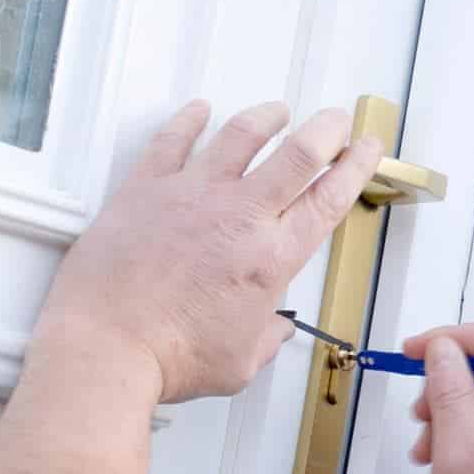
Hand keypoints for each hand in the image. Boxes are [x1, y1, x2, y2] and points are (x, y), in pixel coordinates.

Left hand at [33, 99, 383, 401]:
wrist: (106, 344)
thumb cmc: (168, 357)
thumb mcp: (239, 363)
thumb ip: (265, 338)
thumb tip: (273, 330)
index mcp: (270, 259)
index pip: (328, 199)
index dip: (356, 168)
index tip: (367, 150)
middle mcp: (238, 217)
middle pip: (298, 153)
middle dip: (327, 129)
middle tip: (337, 120)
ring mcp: (191, 195)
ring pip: (240, 135)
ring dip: (266, 117)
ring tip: (277, 110)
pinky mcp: (146, 188)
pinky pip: (172, 140)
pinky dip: (190, 119)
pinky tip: (199, 110)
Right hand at [405, 321, 473, 473]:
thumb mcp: (455, 445)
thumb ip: (448, 389)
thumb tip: (443, 350)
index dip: (448, 340)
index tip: (412, 355)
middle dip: (445, 386)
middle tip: (420, 419)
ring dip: (451, 416)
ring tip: (428, 454)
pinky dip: (468, 436)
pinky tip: (447, 464)